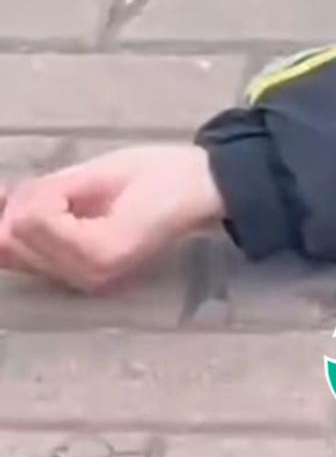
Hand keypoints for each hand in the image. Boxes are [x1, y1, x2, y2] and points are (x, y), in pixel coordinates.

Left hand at [0, 144, 224, 292]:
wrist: (196, 192)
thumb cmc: (160, 174)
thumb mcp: (100, 174)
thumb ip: (48, 193)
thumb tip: (7, 208)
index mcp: (101, 252)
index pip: (32, 221)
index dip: (45, 192)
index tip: (73, 185)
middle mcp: (89, 277)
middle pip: (13, 242)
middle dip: (23, 207)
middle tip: (62, 189)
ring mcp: (85, 283)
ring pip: (12, 253)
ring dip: (24, 219)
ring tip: (64, 200)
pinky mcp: (81, 278)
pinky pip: (29, 259)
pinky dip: (30, 233)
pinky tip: (56, 214)